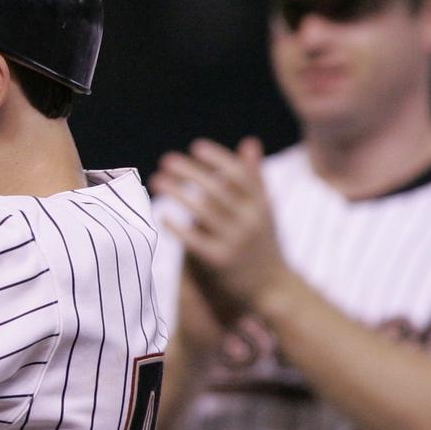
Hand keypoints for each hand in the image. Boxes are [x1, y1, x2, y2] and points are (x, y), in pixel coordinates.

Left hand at [151, 137, 290, 315]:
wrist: (273, 288)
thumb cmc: (263, 242)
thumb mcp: (264, 209)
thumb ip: (254, 177)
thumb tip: (249, 141)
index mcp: (261, 205)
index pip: (240, 174)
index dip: (218, 158)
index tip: (196, 146)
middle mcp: (250, 221)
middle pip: (217, 189)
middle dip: (190, 172)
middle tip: (166, 160)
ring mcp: (236, 241)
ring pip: (203, 211)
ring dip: (177, 192)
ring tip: (156, 180)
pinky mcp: (220, 262)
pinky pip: (195, 241)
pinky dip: (177, 227)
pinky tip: (162, 215)